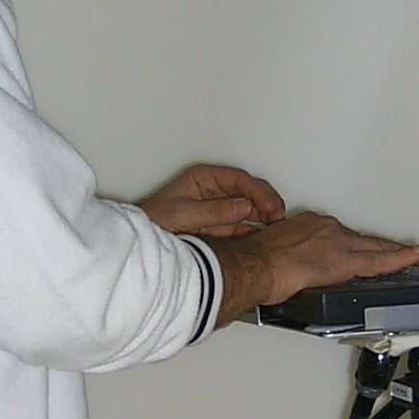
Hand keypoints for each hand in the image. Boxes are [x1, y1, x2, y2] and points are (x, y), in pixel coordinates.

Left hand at [138, 163, 285, 237]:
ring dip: (264, 215)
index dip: (259, 192)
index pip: (240, 180)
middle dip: (266, 201)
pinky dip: (254, 229)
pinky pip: (242, 223)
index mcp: (205, 179)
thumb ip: (214, 211)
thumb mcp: (182, 214)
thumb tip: (243, 207)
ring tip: (275, 227)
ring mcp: (217, 207)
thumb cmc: (153, 220)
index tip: (270, 206)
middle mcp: (213, 190)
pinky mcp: (218, 224)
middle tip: (278, 217)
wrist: (140, 240)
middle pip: (249, 190)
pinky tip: (263, 236)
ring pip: (249, 206)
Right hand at [207, 212, 418, 326]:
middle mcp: (326, 229)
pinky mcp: (344, 261)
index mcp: (308, 226)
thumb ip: (290, 259)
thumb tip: (290, 270)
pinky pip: (380, 261)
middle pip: (365, 239)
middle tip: (410, 249)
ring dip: (398, 254)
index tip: (360, 247)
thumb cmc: (256, 262)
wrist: (255, 265)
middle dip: (386, 245)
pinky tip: (415, 258)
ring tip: (418, 256)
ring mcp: (338, 243)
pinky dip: (401, 259)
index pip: (341, 236)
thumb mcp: (272, 252)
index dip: (357, 243)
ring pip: (376, 248)